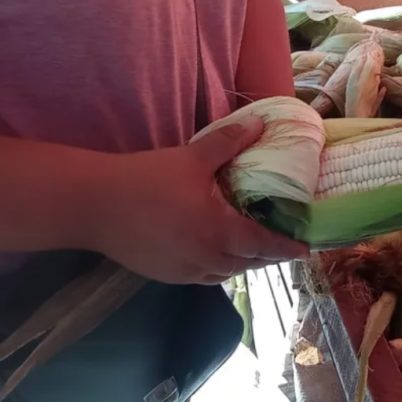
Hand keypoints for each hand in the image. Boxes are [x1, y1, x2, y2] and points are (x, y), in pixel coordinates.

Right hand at [86, 116, 309, 284]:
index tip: (307, 249)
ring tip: (249, 247)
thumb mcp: (192, 157)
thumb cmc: (146, 179)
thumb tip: (260, 125)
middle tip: (281, 243)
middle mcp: (207, 259)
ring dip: (241, 262)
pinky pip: (202, 276)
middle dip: (266, 255)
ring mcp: (184, 272)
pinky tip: (213, 251)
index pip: (264, 245)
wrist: (95, 205)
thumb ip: (229, 142)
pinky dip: (217, 266)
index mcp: (219, 232)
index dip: (287, 247)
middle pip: (248, 263)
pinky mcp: (165, 275)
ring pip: (225, 273)